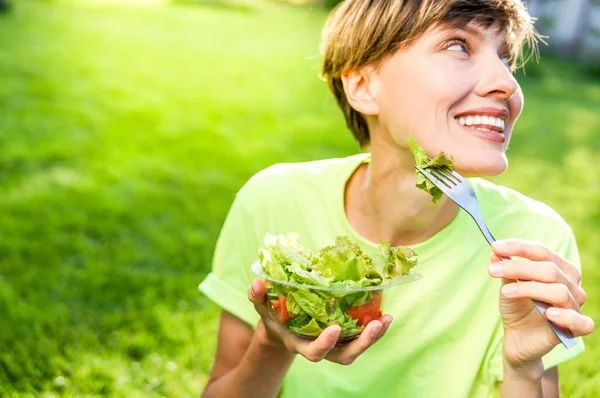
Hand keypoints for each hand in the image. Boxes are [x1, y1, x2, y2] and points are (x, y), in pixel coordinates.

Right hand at [248, 279, 391, 364]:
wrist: (282, 326)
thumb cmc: (273, 315)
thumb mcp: (262, 307)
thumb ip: (258, 297)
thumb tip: (257, 283)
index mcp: (300, 344)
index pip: (314, 352)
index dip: (325, 344)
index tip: (335, 328)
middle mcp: (319, 348)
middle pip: (343, 356)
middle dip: (361, 344)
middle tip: (374, 325)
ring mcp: (333, 344)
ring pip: (356, 349)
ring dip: (374, 337)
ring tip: (386, 319)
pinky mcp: (343, 336)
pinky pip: (361, 337)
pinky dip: (375, 329)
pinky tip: (386, 315)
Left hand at [488, 239, 593, 368]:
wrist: (517, 337)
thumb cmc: (517, 306)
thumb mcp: (508, 286)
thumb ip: (505, 269)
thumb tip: (495, 252)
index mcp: (559, 269)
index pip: (542, 252)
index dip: (519, 248)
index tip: (495, 247)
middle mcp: (572, 285)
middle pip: (550, 270)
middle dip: (519, 267)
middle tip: (492, 271)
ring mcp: (574, 307)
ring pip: (559, 291)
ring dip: (529, 288)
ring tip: (505, 291)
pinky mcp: (575, 330)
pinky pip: (582, 322)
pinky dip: (566, 316)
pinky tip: (548, 313)